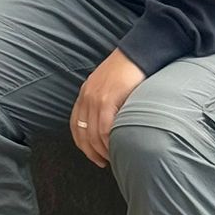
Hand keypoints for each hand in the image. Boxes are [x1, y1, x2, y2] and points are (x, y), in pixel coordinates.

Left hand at [69, 48, 145, 166]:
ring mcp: (95, 98)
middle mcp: (86, 96)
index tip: (92, 155)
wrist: (139, 52)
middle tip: (103, 162)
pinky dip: (108, 143)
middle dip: (91, 152)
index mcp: (85, 93)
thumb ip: (104, 100)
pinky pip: (104, 128)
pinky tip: (116, 148)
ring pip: (93, 135)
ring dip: (101, 151)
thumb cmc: (129, 69)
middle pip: (83, 133)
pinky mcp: (107, 100)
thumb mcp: (108, 85)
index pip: (75, 125)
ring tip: (112, 158)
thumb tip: (108, 122)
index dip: (82, 144)